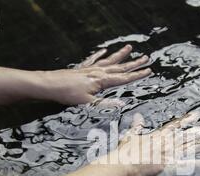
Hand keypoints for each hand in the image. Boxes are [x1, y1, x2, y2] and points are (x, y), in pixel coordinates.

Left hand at [35, 45, 150, 104]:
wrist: (50, 84)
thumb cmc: (68, 94)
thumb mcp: (88, 103)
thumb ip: (106, 103)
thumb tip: (122, 104)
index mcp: (102, 81)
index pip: (124, 78)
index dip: (137, 75)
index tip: (149, 70)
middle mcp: (99, 72)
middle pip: (120, 67)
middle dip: (134, 63)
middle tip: (146, 58)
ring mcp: (90, 69)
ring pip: (109, 61)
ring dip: (120, 55)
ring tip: (129, 48)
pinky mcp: (82, 68)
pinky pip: (94, 59)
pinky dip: (100, 55)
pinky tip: (104, 50)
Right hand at [95, 111, 199, 175]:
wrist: (125, 166)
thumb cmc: (126, 153)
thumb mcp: (131, 137)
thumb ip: (137, 127)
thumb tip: (138, 116)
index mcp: (159, 136)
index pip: (177, 125)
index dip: (188, 120)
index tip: (199, 114)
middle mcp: (169, 143)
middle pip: (190, 134)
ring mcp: (173, 154)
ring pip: (195, 146)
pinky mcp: (174, 166)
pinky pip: (193, 165)